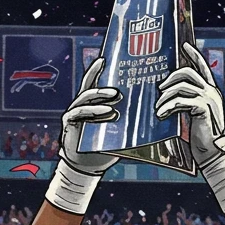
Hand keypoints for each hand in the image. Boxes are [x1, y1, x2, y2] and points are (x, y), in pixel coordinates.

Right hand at [58, 56, 119, 175]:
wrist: (87, 165)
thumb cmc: (105, 147)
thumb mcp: (120, 134)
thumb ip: (131, 123)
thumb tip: (155, 117)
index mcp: (92, 103)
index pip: (94, 82)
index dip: (98, 69)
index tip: (106, 58)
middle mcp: (81, 104)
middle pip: (89, 87)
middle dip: (103, 85)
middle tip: (119, 90)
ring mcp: (74, 112)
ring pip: (85, 99)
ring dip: (100, 97)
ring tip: (115, 100)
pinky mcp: (69, 123)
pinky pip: (80, 113)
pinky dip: (93, 112)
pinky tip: (106, 113)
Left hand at [155, 42, 224, 167]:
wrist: (213, 153)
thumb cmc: (202, 136)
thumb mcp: (193, 115)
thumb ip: (186, 101)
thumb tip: (167, 93)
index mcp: (211, 91)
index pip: (202, 67)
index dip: (193, 55)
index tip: (184, 46)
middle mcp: (212, 92)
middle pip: (188, 72)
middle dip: (170, 78)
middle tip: (159, 89)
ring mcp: (209, 99)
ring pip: (181, 86)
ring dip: (165, 97)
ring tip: (158, 108)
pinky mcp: (203, 108)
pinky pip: (180, 101)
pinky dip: (168, 107)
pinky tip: (161, 115)